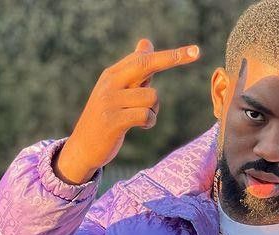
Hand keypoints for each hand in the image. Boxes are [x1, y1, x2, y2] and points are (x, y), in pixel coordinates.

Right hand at [54, 38, 199, 183]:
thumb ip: (134, 71)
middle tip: (196, 53)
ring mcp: (110, 101)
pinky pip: (145, 115)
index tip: (194, 51)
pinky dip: (149, 122)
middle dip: (172, 58)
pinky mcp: (113, 121)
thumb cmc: (106, 118)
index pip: (143, 58)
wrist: (82, 147)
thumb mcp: (118, 92)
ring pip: (151, 96)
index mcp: (113, 74)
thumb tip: (146, 43)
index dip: (170, 54)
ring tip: (144, 117)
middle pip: (146, 64)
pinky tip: (142, 126)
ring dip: (154, 109)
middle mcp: (110, 83)